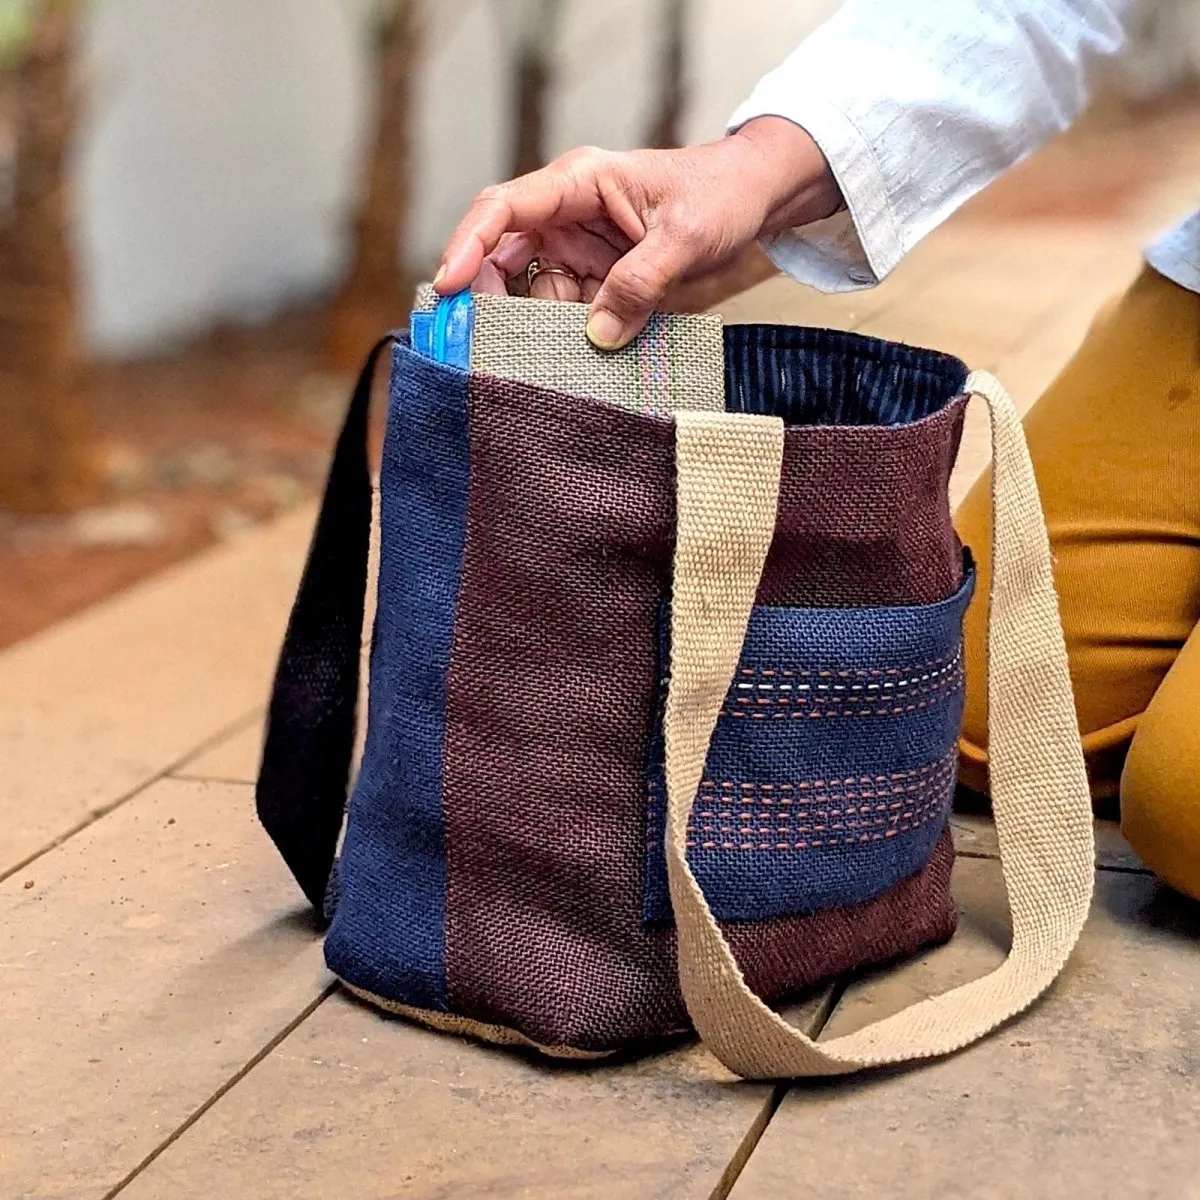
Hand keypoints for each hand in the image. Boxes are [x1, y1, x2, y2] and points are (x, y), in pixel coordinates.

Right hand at [433, 117, 842, 349]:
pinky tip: (578, 357)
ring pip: (531, 292)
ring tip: (548, 360)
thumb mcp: (686, 238)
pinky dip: (567, 336)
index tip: (448, 286)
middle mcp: (567, 214)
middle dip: (492, 300)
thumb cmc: (719, 197)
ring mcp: (578, 248)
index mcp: (579, 182)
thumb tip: (598, 336)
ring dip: (535, 327)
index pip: (505, 209)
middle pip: (502, 256)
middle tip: (483, 345)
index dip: (468, 245)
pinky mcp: (594, 278)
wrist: (751, 199)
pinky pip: (565, 311)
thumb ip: (641, 283)